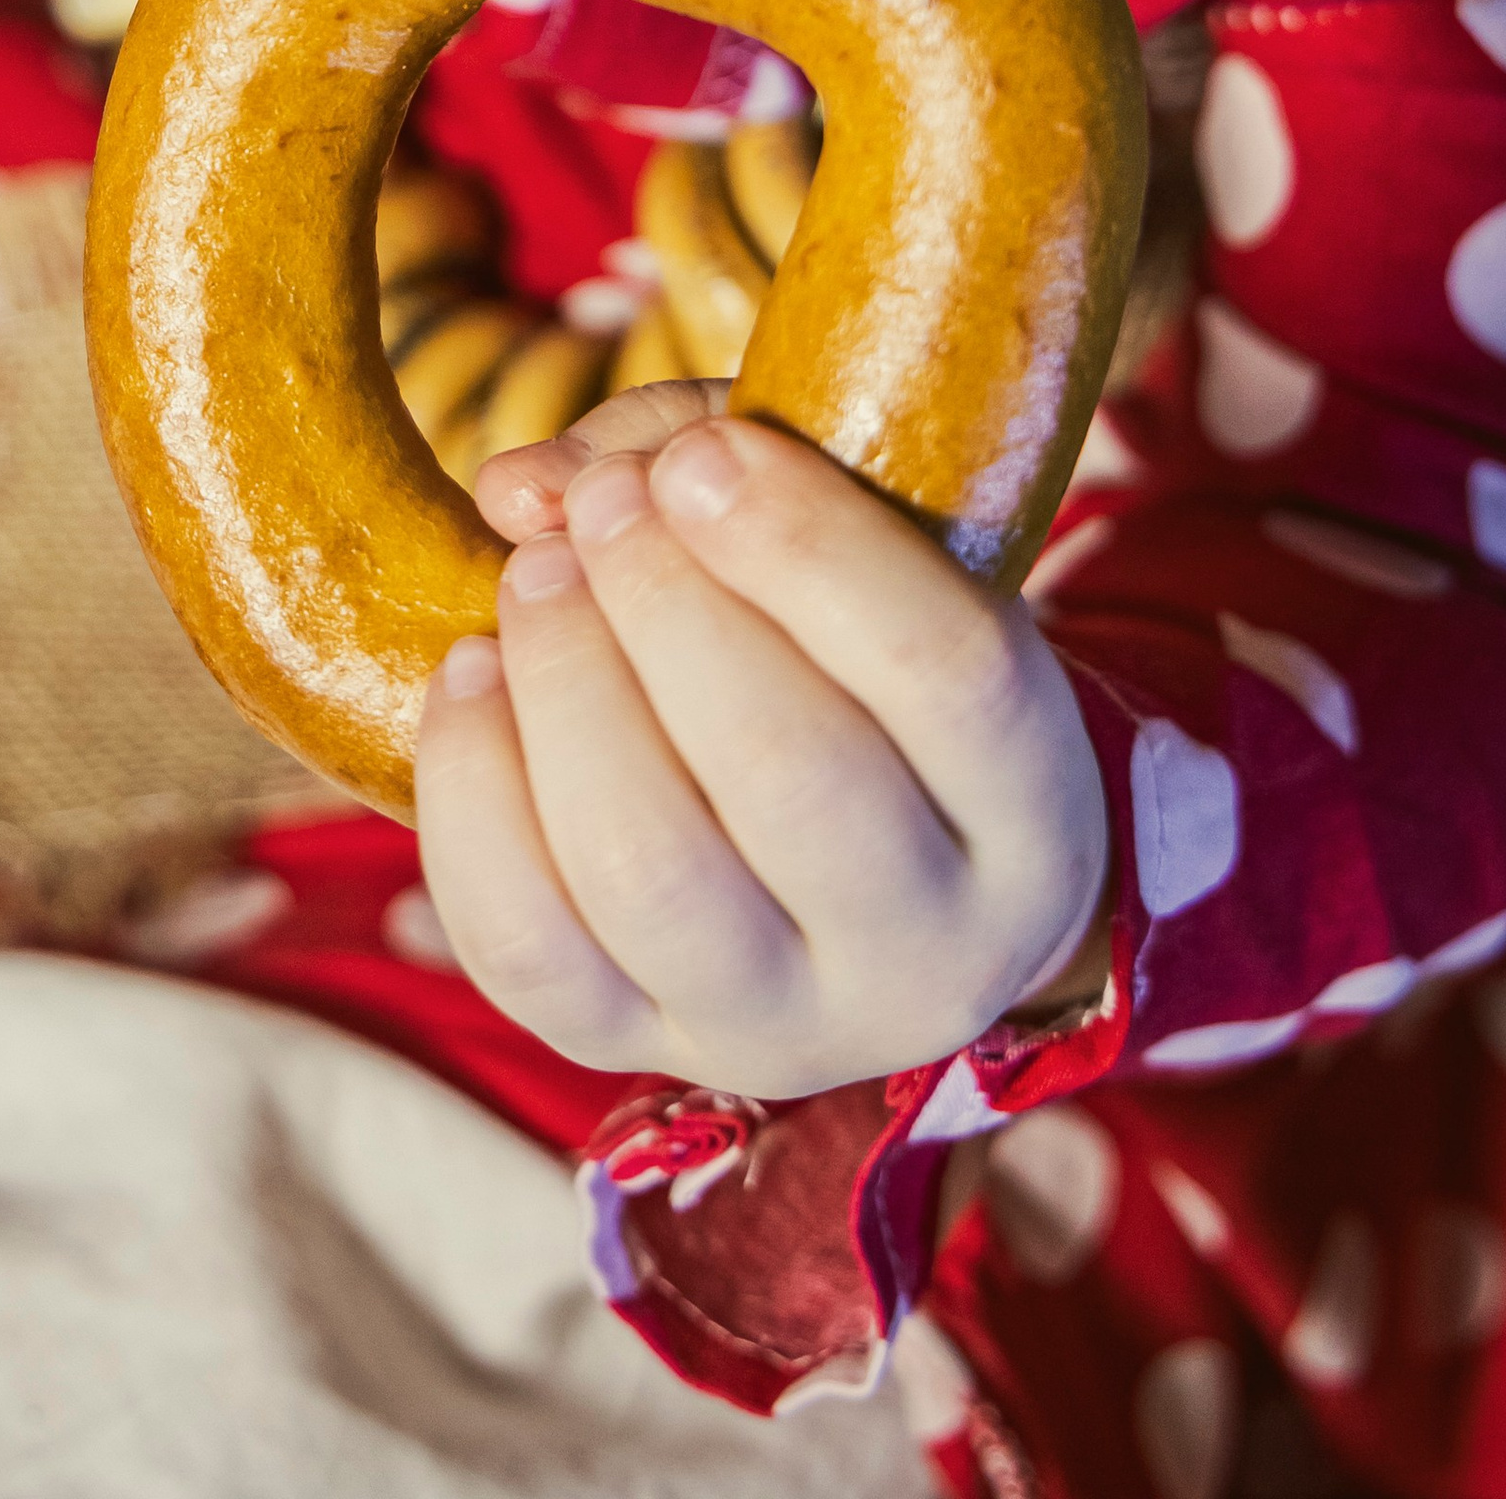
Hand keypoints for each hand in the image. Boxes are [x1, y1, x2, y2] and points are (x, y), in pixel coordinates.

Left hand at [413, 385, 1109, 1099]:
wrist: (868, 882)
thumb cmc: (854, 661)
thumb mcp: (850, 543)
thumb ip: (704, 458)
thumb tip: (531, 486)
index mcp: (1034, 811)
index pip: (948, 673)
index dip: (807, 545)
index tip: (703, 456)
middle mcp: (929, 952)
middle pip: (790, 772)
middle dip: (667, 604)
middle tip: (606, 504)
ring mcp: (780, 1025)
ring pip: (648, 869)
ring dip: (566, 687)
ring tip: (535, 574)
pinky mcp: (634, 1049)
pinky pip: (525, 946)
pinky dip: (473, 791)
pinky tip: (471, 674)